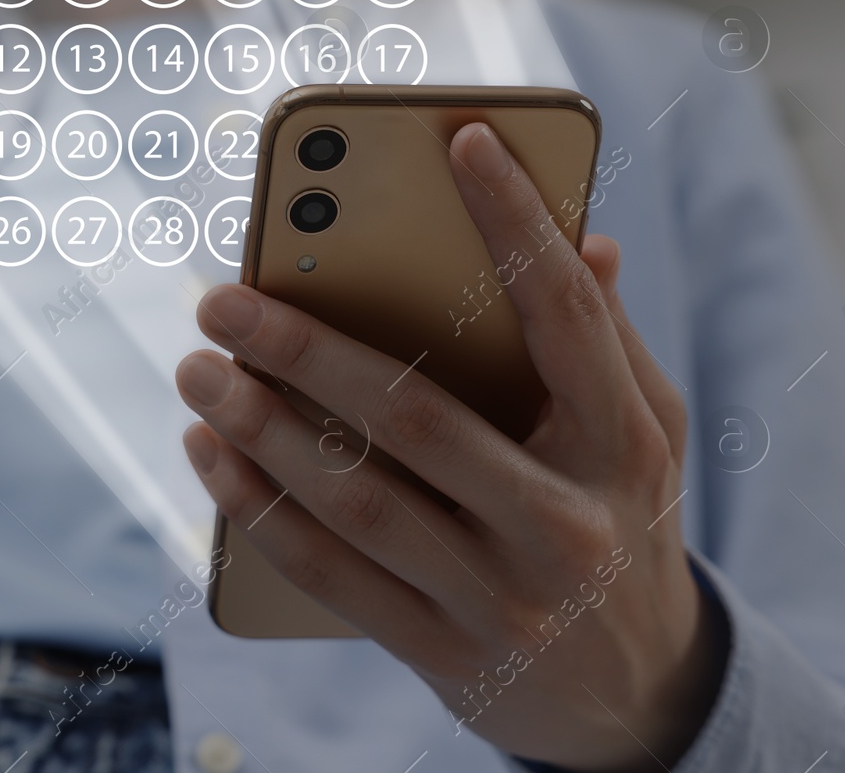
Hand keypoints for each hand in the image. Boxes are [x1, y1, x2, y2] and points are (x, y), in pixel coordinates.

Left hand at [176, 122, 726, 770]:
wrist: (639, 702)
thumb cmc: (624, 529)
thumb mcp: (647, 441)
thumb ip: (610, 345)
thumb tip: (590, 243)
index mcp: (622, 446)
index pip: (567, 316)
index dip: (518, 226)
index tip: (463, 142)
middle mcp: (566, 521)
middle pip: (417, 415)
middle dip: (305, 349)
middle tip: (222, 299)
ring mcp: (505, 596)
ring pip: (359, 498)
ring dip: (261, 429)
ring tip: (197, 371)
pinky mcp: (447, 652)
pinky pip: (333, 575)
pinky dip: (260, 511)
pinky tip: (209, 458)